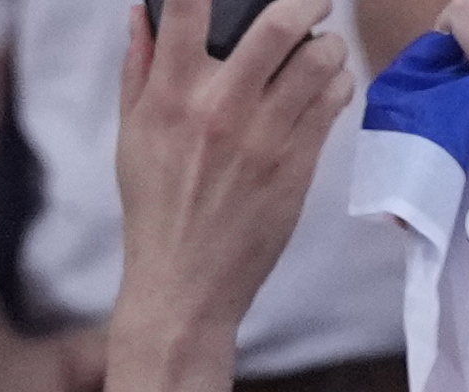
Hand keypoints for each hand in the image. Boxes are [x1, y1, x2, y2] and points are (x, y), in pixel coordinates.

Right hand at [111, 0, 350, 345]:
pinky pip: (332, 102)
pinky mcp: (296, 166)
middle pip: (279, 23)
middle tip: (312, 3)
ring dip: (328, 46)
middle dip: (307, 1)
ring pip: (320, 60)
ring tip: (323, 51)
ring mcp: (264, 138)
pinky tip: (327, 88)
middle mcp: (220, 109)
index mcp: (172, 96)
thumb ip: (139, 70)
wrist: (186, 287)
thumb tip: (143, 12)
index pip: (186, 9)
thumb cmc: (156, 210)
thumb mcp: (132, 137)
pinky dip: (336, 84)